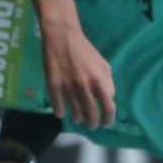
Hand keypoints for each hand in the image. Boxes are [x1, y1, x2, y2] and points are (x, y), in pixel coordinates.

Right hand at [39, 16, 115, 130]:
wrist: (62, 38)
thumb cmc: (85, 51)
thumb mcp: (103, 65)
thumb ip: (108, 82)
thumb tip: (109, 99)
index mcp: (99, 81)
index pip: (108, 108)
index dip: (108, 119)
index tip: (106, 123)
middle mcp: (85, 86)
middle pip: (91, 115)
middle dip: (92, 124)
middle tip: (91, 125)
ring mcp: (68, 87)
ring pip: (75, 114)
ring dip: (78, 119)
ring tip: (78, 118)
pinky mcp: (53, 86)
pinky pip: (58, 107)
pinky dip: (60, 112)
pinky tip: (62, 112)